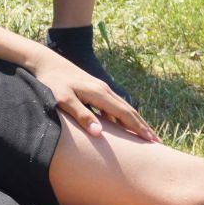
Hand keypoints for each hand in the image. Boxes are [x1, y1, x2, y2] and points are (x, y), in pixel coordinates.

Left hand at [28, 48, 157, 142]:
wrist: (46, 62)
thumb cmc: (52, 82)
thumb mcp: (63, 99)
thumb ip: (81, 115)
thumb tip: (99, 133)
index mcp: (99, 93)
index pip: (125, 114)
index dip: (139, 128)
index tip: (152, 141)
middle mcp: (104, 90)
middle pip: (128, 110)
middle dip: (143, 126)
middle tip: (157, 142)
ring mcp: (100, 88)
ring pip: (122, 107)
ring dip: (134, 121)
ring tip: (144, 136)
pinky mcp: (94, 88)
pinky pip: (113, 105)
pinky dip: (122, 116)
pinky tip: (122, 125)